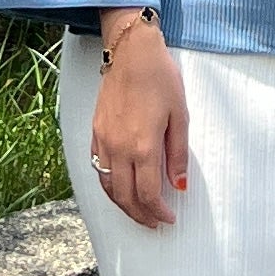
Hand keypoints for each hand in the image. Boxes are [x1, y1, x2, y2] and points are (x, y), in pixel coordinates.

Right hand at [91, 11, 189, 227]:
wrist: (131, 52)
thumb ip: (177, 154)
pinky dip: (108, 186)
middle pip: (126, 197)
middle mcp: (119, 149)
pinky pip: (98, 169)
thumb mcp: (179, 115)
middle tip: (154, 223)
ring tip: (138, 212)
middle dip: (141, 216)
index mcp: (143, 147)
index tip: (169, 218)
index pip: (148, 195)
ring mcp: (104, 141)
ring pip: (108, 187)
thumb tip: (179, 185)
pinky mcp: (95, 133)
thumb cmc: (160, 78)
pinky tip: (120, 188)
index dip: (159, 212)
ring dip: (123, 205)